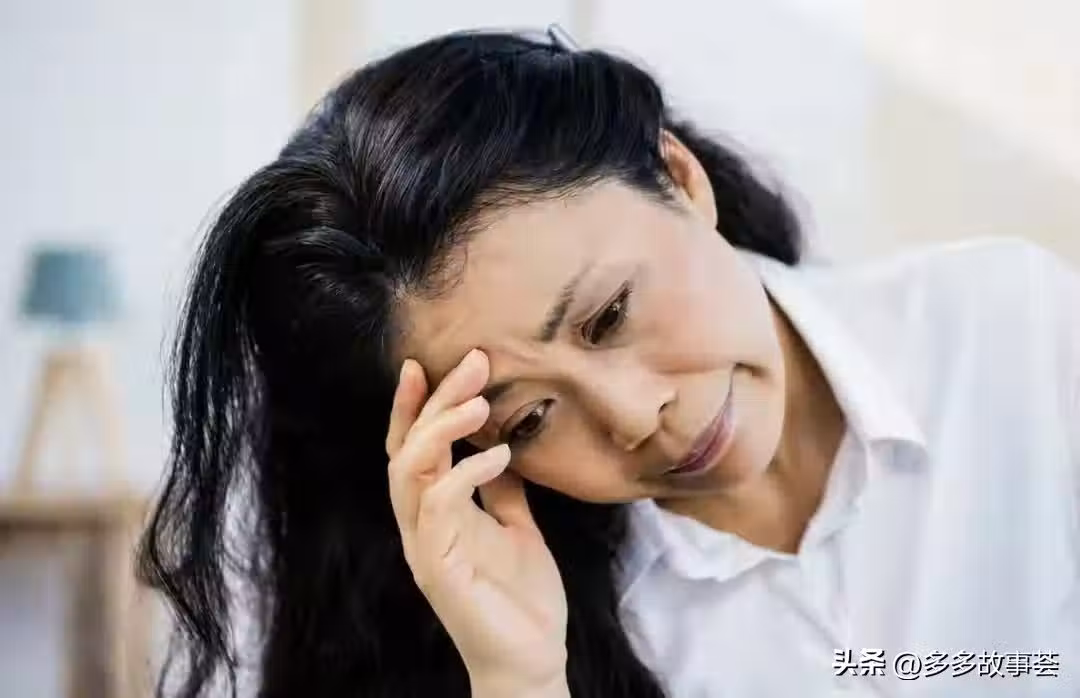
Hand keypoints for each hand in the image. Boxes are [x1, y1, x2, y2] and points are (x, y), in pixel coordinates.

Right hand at [385, 349, 568, 694]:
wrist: (533, 658)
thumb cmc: (522, 597)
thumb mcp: (516, 526)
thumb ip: (500, 489)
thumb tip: (499, 446)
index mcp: (436, 511)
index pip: (411, 447)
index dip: (413, 405)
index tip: (428, 362)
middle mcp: (421, 523)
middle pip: (407, 447)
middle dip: (433, 400)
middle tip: (471, 362)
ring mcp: (425, 545)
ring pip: (410, 471)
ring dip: (441, 429)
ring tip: (480, 402)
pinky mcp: (439, 567)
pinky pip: (440, 507)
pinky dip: (465, 473)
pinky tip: (499, 455)